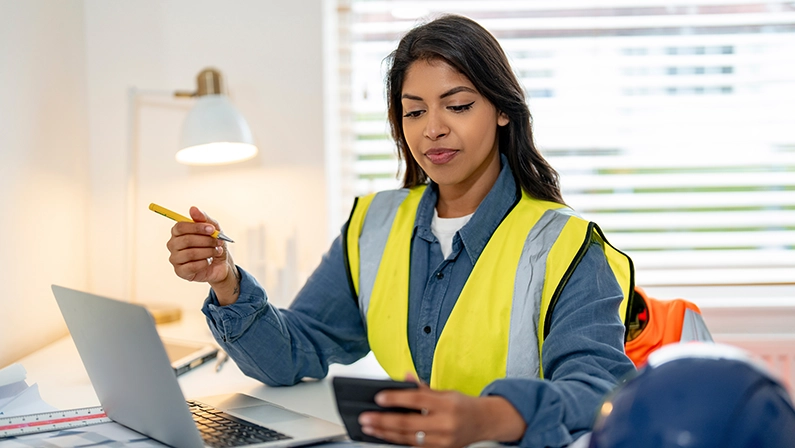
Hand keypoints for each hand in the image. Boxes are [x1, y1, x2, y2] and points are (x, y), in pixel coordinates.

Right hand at [165, 207, 238, 303]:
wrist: (220, 264)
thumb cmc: (213, 244)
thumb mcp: (213, 229)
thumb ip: (203, 219)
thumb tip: (193, 208)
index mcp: (178, 232)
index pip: (180, 227)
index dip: (197, 227)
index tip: (212, 230)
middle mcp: (173, 245)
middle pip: (186, 240)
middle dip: (206, 241)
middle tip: (218, 242)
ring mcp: (175, 259)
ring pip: (190, 253)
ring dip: (207, 252)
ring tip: (216, 251)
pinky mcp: (180, 272)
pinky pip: (191, 266)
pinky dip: (204, 263)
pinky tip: (209, 261)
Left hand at [358, 375, 525, 447]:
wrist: (485, 422)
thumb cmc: (464, 405)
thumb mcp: (446, 391)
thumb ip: (423, 387)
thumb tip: (404, 377)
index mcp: (447, 403)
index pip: (417, 399)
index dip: (396, 398)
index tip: (379, 398)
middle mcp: (445, 423)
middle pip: (409, 423)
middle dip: (384, 421)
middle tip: (366, 418)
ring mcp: (443, 440)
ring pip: (408, 438)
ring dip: (386, 433)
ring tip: (370, 428)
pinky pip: (415, 446)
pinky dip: (398, 440)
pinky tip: (385, 436)